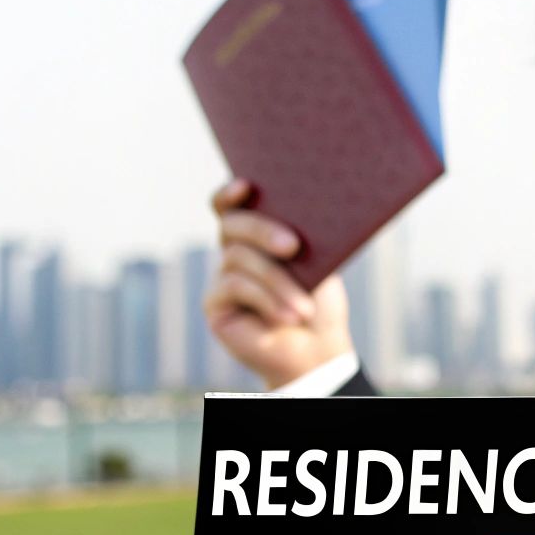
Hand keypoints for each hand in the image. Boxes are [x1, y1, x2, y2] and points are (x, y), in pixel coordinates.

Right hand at [204, 178, 354, 388]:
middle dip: (263, 230)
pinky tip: (289, 316)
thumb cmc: (320, 301)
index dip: (230, 192)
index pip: (231, 203)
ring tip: (305, 307)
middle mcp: (234, 250)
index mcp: (257, 233)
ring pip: (239, 258)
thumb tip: (298, 210)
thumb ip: (300, 236)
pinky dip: (267, 299)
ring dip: (278, 282)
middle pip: (232, 224)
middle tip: (293, 246)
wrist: (317, 349)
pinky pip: (235, 286)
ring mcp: (221, 275)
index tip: (246, 185)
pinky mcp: (214, 303)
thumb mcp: (317, 263)